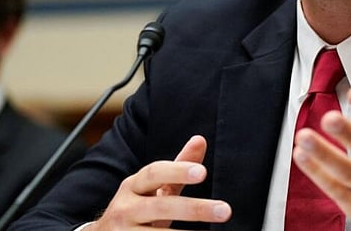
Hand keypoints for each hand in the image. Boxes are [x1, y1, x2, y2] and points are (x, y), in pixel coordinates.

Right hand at [89, 135, 231, 228]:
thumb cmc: (136, 207)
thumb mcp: (153, 188)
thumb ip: (178, 168)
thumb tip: (200, 139)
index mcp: (133, 186)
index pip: (154, 173)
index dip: (178, 171)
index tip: (203, 172)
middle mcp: (125, 208)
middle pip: (161, 206)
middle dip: (194, 208)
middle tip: (225, 210)